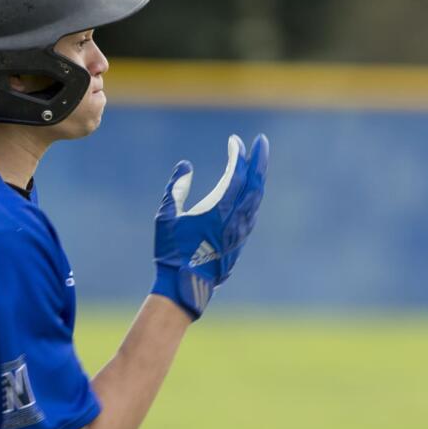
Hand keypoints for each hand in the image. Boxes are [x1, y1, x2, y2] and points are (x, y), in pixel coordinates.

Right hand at [152, 134, 268, 318]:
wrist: (185, 287)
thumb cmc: (172, 253)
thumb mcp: (166, 217)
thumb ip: (176, 188)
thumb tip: (185, 165)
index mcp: (218, 210)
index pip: (236, 175)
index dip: (237, 155)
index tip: (234, 141)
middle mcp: (235, 220)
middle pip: (255, 183)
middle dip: (259, 160)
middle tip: (262, 141)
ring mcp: (240, 232)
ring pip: (257, 198)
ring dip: (258, 177)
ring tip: (258, 163)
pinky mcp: (240, 241)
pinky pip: (253, 212)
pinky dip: (254, 195)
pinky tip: (252, 192)